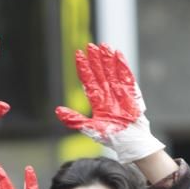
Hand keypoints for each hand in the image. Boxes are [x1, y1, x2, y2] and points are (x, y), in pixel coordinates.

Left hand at [55, 42, 164, 163]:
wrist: (131, 143)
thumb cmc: (113, 137)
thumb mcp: (90, 129)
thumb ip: (74, 120)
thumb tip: (57, 111)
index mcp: (98, 101)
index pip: (89, 81)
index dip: (84, 68)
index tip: (78, 54)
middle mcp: (108, 95)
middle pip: (100, 73)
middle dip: (95, 59)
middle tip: (90, 45)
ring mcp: (120, 93)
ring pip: (112, 72)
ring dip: (108, 59)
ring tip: (104, 46)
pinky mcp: (132, 94)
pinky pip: (126, 77)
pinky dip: (123, 66)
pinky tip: (118, 55)